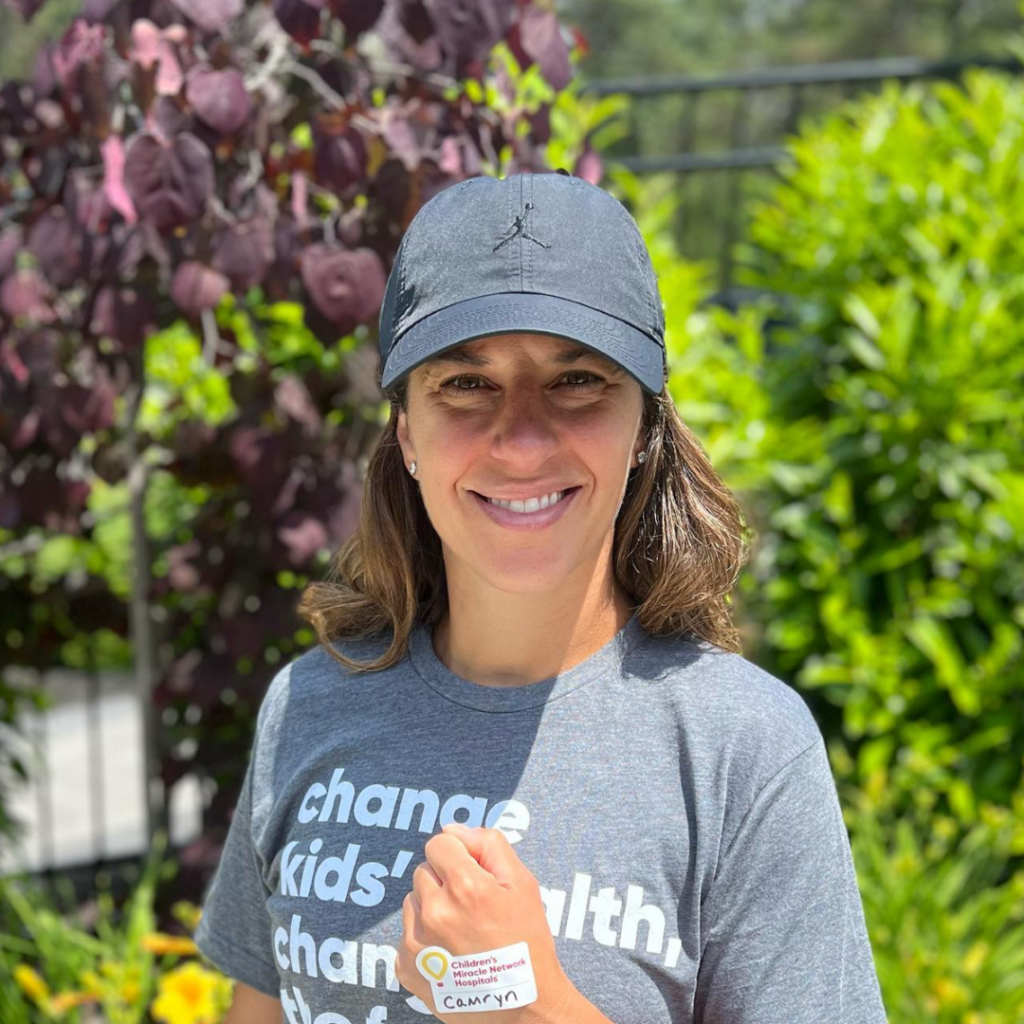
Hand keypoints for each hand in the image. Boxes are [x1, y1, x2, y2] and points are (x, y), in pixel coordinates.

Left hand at [395, 823, 574, 1023]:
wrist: (523, 1007)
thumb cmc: (526, 941)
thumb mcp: (522, 883)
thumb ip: (489, 844)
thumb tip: (453, 829)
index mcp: (465, 887)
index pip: (439, 844)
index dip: (458, 854)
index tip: (473, 873)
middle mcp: (435, 912)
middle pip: (425, 871)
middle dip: (445, 880)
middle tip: (472, 906)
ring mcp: (417, 943)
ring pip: (413, 900)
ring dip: (432, 906)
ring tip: (461, 929)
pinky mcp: (407, 968)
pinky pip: (406, 932)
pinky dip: (423, 937)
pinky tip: (449, 950)